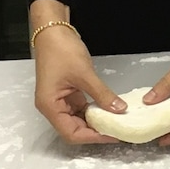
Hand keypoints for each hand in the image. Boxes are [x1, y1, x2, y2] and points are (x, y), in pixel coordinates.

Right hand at [32, 24, 124, 144]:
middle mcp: (53, 108)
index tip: (113, 135)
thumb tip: (120, 110)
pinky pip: (82, 109)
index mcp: (50, 106)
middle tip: (118, 131)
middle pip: (74, 130)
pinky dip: (95, 111)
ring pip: (79, 120)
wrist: (53, 31)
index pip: (71, 133)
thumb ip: (102, 94)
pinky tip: (109, 110)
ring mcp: (60, 101)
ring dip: (96, 122)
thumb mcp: (85, 74)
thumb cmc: (62, 50)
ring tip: (116, 123)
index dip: (92, 137)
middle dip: (95, 132)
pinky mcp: (68, 94)